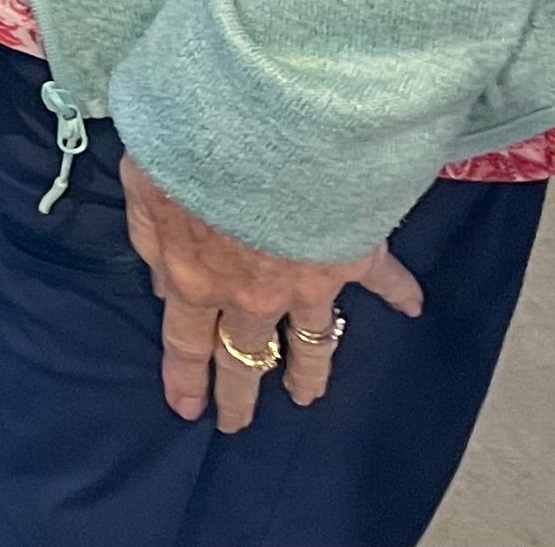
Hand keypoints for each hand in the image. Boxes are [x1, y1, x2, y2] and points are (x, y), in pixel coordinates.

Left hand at [122, 151, 423, 433]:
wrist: (260, 131)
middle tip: (238, 424)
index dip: (186, 378)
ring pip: (309, 341)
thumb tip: (162, 283)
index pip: (185, 341)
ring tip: (307, 395)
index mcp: (194, 277)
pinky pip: (383, 281)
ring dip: (309, 371)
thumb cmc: (185, 149)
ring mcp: (306, 282)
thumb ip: (149, 240)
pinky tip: (413, 308)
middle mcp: (250, 294)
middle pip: (244, 357)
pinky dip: (401, 293)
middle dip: (240, 394)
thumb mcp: (140, 188)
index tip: (188, 410)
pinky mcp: (352, 257)